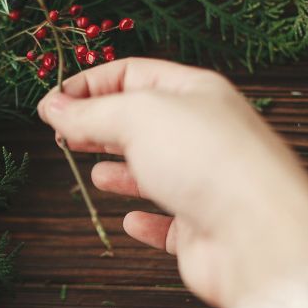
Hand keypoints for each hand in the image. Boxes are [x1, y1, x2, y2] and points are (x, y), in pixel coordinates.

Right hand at [38, 58, 307, 307]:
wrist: (255, 232)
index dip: (88, 85)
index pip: (132, 75)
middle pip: (140, 122)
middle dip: (99, 126)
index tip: (52, 103)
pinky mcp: (201, 227)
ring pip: (154, 171)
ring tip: (95, 172)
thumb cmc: (206, 160)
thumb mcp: (137, 117)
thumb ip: (90, 113)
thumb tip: (52, 107)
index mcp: (194, 93)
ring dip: (123, 171)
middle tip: (62, 134)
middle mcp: (202, 134)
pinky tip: (131, 221)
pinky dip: (146, 220)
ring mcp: (204, 182)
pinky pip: (168, 222)